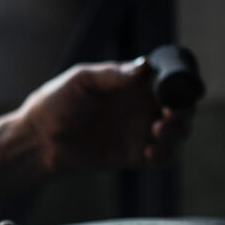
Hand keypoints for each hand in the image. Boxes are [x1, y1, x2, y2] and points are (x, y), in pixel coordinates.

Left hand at [16, 57, 193, 173]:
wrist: (39, 140)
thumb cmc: (57, 103)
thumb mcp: (82, 81)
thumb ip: (113, 75)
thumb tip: (145, 66)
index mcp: (134, 82)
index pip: (169, 79)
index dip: (182, 82)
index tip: (180, 86)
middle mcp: (142, 106)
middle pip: (181, 107)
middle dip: (184, 110)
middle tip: (170, 113)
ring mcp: (141, 131)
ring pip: (176, 133)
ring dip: (177, 132)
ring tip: (159, 130)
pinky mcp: (135, 156)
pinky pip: (161, 158)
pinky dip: (164, 155)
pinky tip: (150, 151)